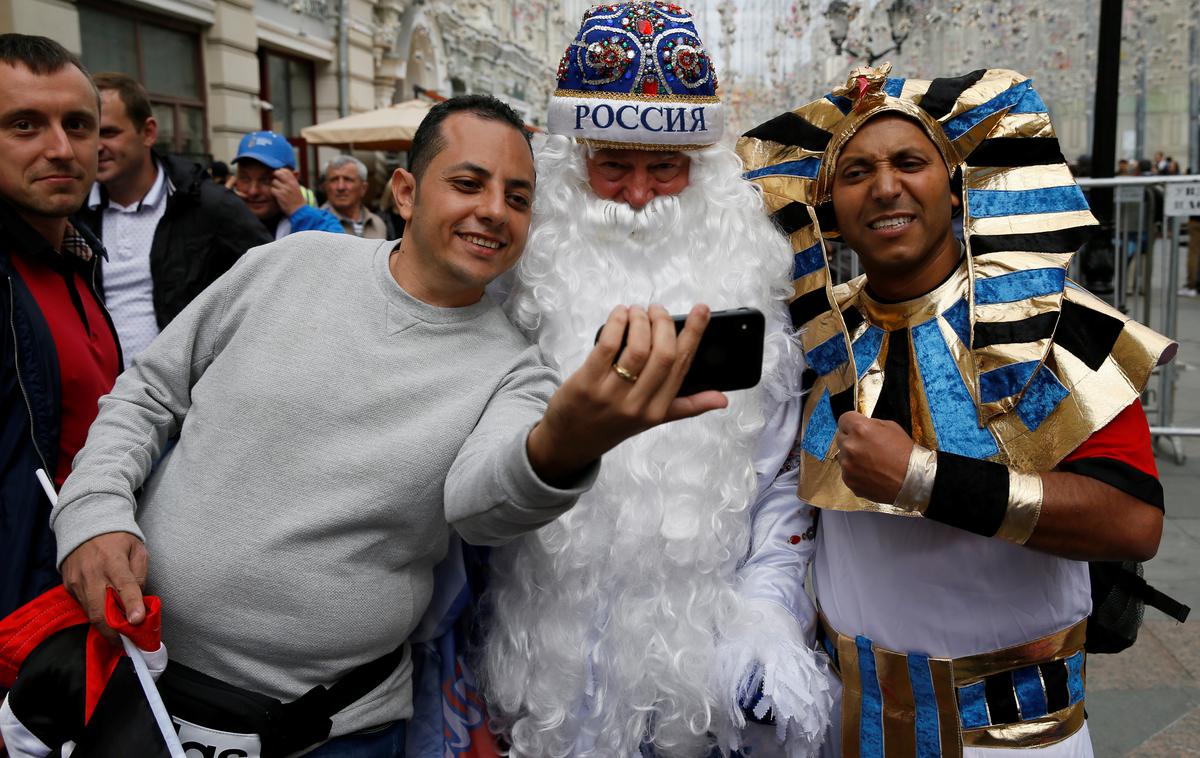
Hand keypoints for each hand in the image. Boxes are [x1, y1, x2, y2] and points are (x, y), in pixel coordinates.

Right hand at [61, 532, 147, 644]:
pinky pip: (83, 606)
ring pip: (90, 613)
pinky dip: (95, 614)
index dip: (132, 605)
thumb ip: (139, 574)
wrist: (85, 525)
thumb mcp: (137, 549)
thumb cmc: (117, 539)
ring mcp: (77, 581)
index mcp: (113, 561)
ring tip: (120, 636)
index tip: (138, 621)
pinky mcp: (68, 586)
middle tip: (127, 644)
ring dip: (105, 627)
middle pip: (100, 610)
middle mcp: (92, 573)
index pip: (124, 585)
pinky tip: (106, 617)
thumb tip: (138, 601)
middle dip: (114, 632)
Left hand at [270, 168, 306, 216]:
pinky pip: (272, 189)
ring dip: (274, 186)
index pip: (285, 170)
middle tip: (275, 181)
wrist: (299, 210)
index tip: (279, 176)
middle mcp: (290, 184)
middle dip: (275, 176)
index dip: (280, 172)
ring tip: (278, 190)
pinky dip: (273, 192)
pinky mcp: (280, 195)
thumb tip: (285, 171)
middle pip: (278, 173)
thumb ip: (291, 180)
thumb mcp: (296, 187)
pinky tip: (276, 195)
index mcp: (294, 181)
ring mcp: (285, 189)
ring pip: (274, 182)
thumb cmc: (297, 199)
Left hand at [528, 304, 727, 485]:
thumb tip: (722, 399)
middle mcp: (637, 405)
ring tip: (637, 311)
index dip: (694, 334)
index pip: (682, 366)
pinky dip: (616, 323)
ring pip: (638, 348)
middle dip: (664, 323)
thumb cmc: (612, 424)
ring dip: (640, 320)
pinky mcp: (585, 384)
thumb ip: (687, 406)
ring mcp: (610, 395)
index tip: (702, 310)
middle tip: (657, 309)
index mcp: (658, 411)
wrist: (570, 442)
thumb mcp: (652, 419)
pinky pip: (607, 346)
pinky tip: (619, 315)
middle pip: (664, 354)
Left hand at [834, 411, 912, 502]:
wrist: (912, 480)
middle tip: (867, 447)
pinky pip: (847, 472)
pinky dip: (856, 472)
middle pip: (841, 437)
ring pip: (843, 456)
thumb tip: (860, 424)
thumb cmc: (905, 453)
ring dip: (853, 457)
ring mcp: (847, 465)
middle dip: (851, 439)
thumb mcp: (891, 427)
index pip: (843, 419)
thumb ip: (871, 424)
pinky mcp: (849, 480)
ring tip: (871, 462)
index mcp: (859, 429)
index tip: (856, 427)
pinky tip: (870, 473)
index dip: (851, 423)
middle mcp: (850, 446)